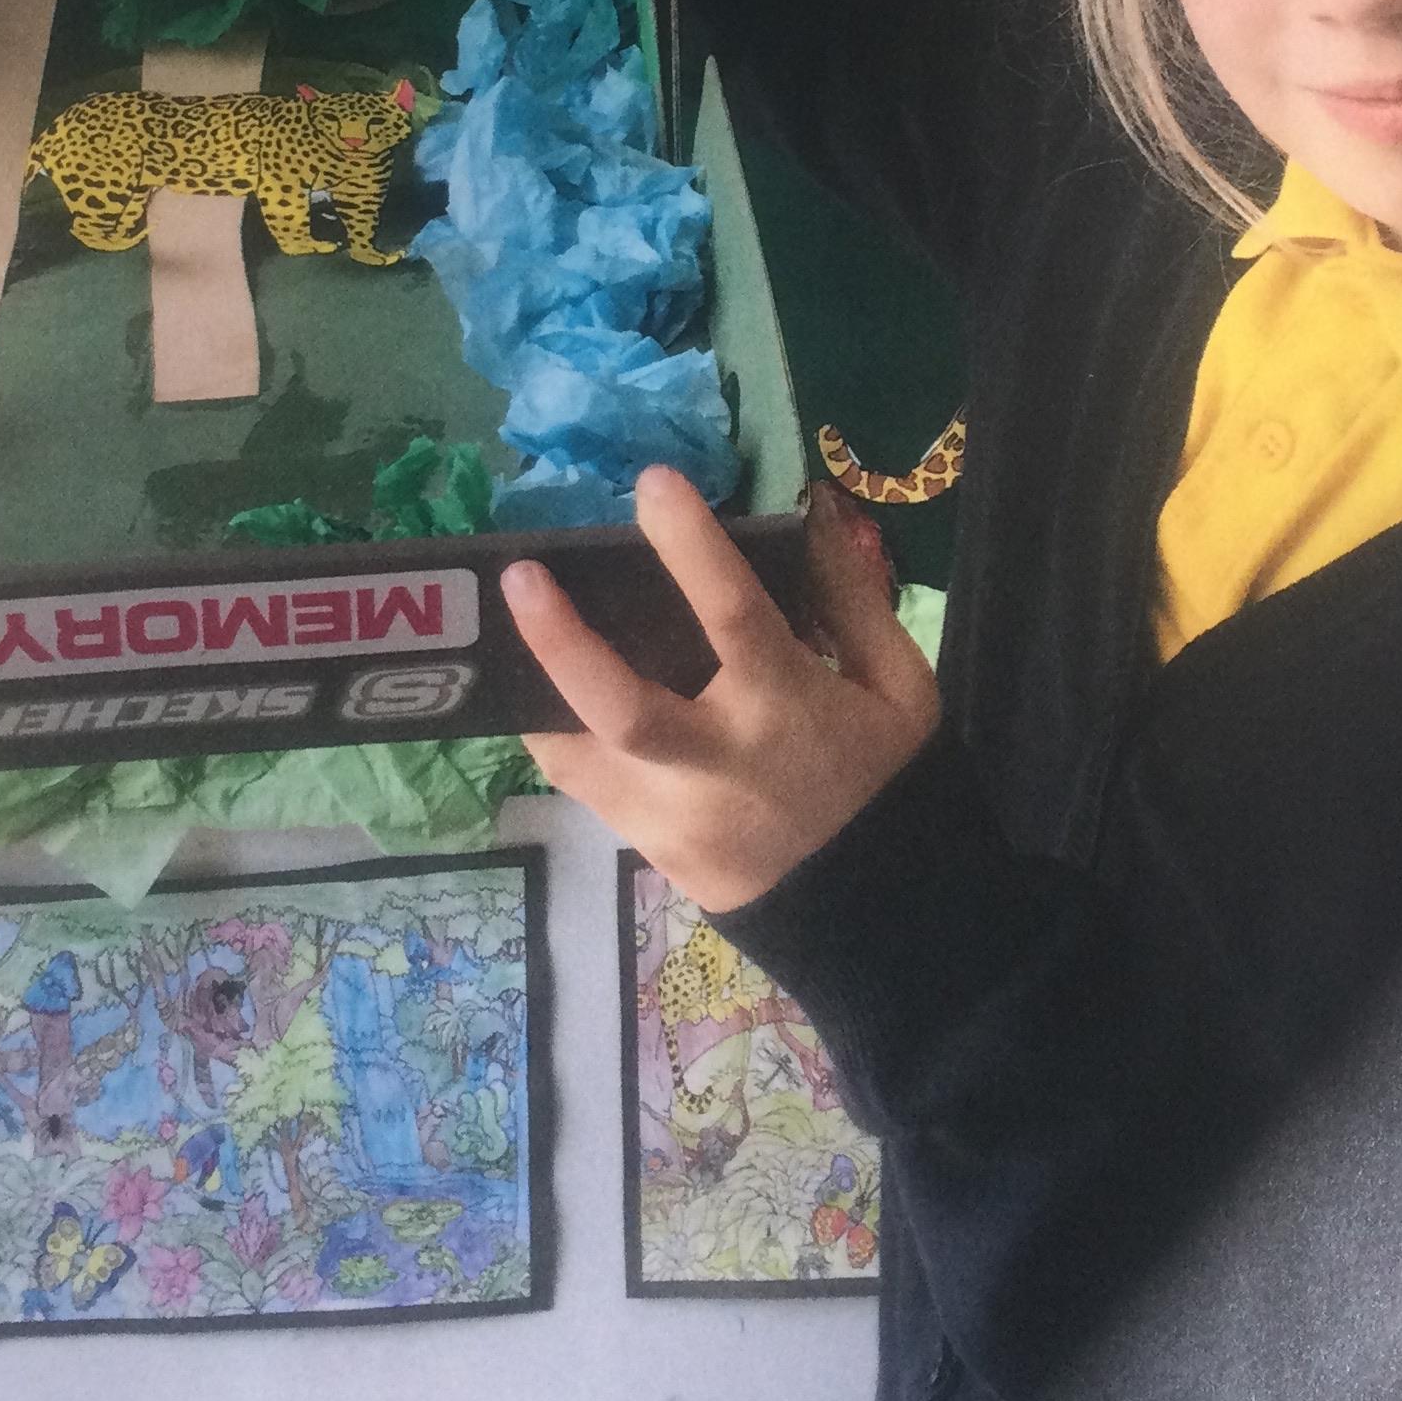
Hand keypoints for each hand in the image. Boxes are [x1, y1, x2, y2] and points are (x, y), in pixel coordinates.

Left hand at [504, 472, 939, 915]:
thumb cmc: (888, 782)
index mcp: (788, 709)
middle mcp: (719, 764)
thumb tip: (815, 507)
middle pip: (621, 707)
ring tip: (501, 630)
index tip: (653, 482)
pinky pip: (583, 785)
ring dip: (533, 689)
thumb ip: (852, 598)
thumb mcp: (900, 687)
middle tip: (521, 575)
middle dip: (561, 640)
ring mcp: (673, 817)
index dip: (691, 545)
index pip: (731, 615)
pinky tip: (544, 691)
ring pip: (575, 756)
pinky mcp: (649, 851)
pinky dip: (558, 733)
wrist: (881, 918)